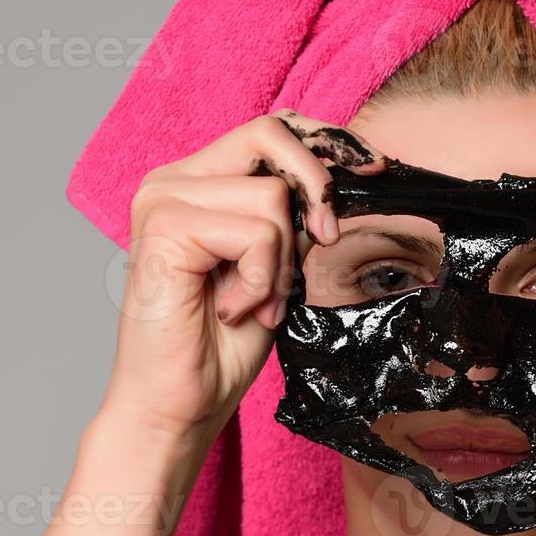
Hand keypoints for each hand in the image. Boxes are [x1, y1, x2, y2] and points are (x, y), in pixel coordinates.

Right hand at [99, 110, 386, 456]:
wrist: (180, 404)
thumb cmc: (222, 345)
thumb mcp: (277, 266)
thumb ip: (295, 219)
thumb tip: (345, 181)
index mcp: (197, 182)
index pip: (270, 131)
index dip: (325, 145)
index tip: (374, 171)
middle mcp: (172, 180)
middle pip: (269, 135)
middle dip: (315, 187)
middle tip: (324, 240)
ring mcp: (162, 199)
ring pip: (271, 197)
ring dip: (280, 262)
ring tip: (256, 303)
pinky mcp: (162, 228)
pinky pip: (254, 234)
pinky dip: (262, 281)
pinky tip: (234, 310)